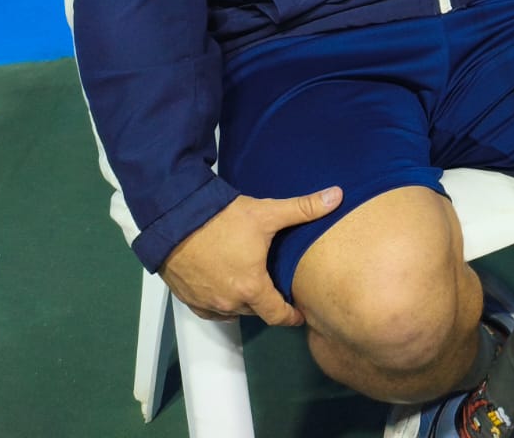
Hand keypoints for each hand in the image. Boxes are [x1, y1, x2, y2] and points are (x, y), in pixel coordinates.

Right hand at [158, 186, 342, 325]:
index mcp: (251, 287)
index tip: (299, 314)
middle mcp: (229, 302)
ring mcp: (206, 302)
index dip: (291, 316)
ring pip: (233, 309)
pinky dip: (221, 301)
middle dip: (267, 301)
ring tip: (252, 282)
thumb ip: (304, 208)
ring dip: (244, 300)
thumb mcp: (267, 213)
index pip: (277, 315)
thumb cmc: (223, 219)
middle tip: (275, 286)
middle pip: (256, 310)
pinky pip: (210, 309)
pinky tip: (226, 285)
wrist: (175, 218)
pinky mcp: (187, 298)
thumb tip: (338, 196)